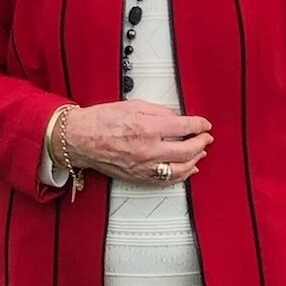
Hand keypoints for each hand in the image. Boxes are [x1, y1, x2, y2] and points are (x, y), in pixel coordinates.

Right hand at [58, 100, 212, 183]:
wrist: (79, 139)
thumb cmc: (100, 121)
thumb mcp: (132, 106)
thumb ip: (158, 112)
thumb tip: (177, 118)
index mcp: (147, 128)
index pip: (184, 127)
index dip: (199, 125)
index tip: (204, 124)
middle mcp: (148, 150)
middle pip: (187, 150)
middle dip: (201, 143)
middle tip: (206, 138)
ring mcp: (144, 166)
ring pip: (180, 169)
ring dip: (195, 160)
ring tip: (200, 153)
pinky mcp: (138, 177)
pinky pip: (166, 180)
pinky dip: (181, 175)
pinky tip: (188, 169)